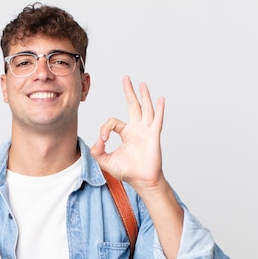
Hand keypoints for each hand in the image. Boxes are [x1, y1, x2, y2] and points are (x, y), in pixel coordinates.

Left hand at [90, 76, 165, 190]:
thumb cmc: (127, 171)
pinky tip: (160, 99)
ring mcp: (146, 131)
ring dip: (144, 96)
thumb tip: (97, 141)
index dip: (105, 128)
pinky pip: (157, 121)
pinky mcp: (153, 136)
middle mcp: (137, 129)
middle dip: (129, 92)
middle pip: (133, 106)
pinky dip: (159, 110)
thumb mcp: (106, 161)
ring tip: (141, 84)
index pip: (113, 122)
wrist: (141, 180)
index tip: (103, 140)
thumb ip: (97, 151)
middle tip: (126, 78)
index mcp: (126, 133)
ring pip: (145, 109)